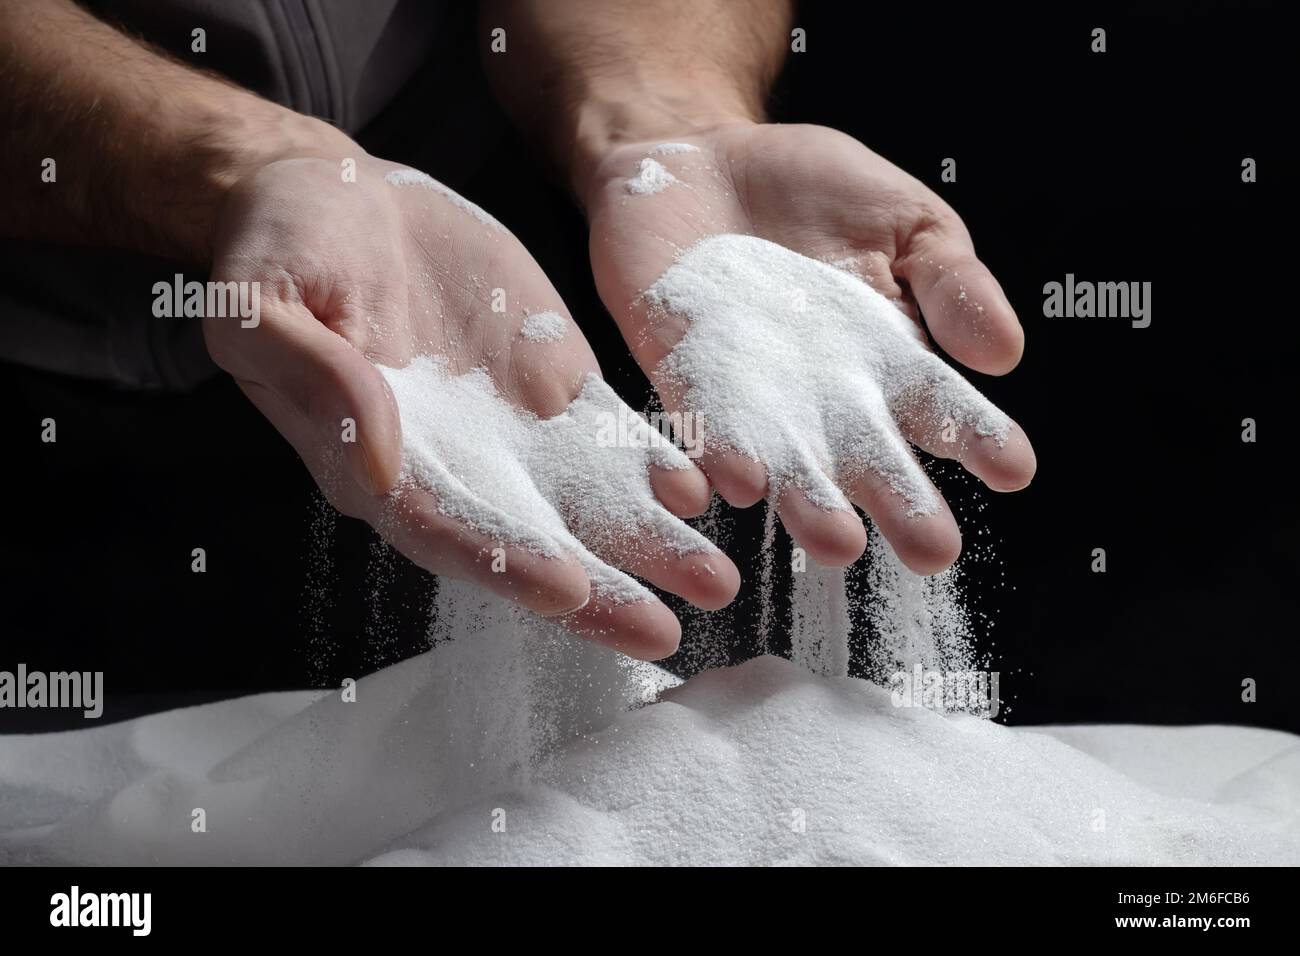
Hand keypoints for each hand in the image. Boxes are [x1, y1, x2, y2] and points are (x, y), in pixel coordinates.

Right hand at [203, 154, 738, 658]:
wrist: (336, 194)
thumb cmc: (279, 248)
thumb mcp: (263, 302)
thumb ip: (319, 377)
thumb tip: (383, 457)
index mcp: (375, 462)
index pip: (443, 531)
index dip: (503, 564)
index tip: (567, 588)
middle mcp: (452, 464)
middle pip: (530, 542)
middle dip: (599, 590)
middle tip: (666, 629)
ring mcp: (509, 427)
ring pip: (585, 500)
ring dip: (647, 543)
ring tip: (713, 578)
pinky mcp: (550, 382)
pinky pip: (610, 435)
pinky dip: (654, 463)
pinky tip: (701, 490)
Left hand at [581, 122, 1036, 573]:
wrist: (699, 151)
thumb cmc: (812, 189)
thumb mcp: (904, 219)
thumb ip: (950, 282)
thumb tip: (1003, 353)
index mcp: (889, 359)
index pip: (943, 409)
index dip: (979, 439)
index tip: (1012, 470)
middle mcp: (823, 394)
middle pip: (868, 459)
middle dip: (899, 503)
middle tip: (931, 551)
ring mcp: (751, 391)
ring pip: (785, 460)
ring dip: (809, 502)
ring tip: (837, 541)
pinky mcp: (680, 374)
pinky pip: (699, 420)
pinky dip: (718, 450)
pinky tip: (741, 481)